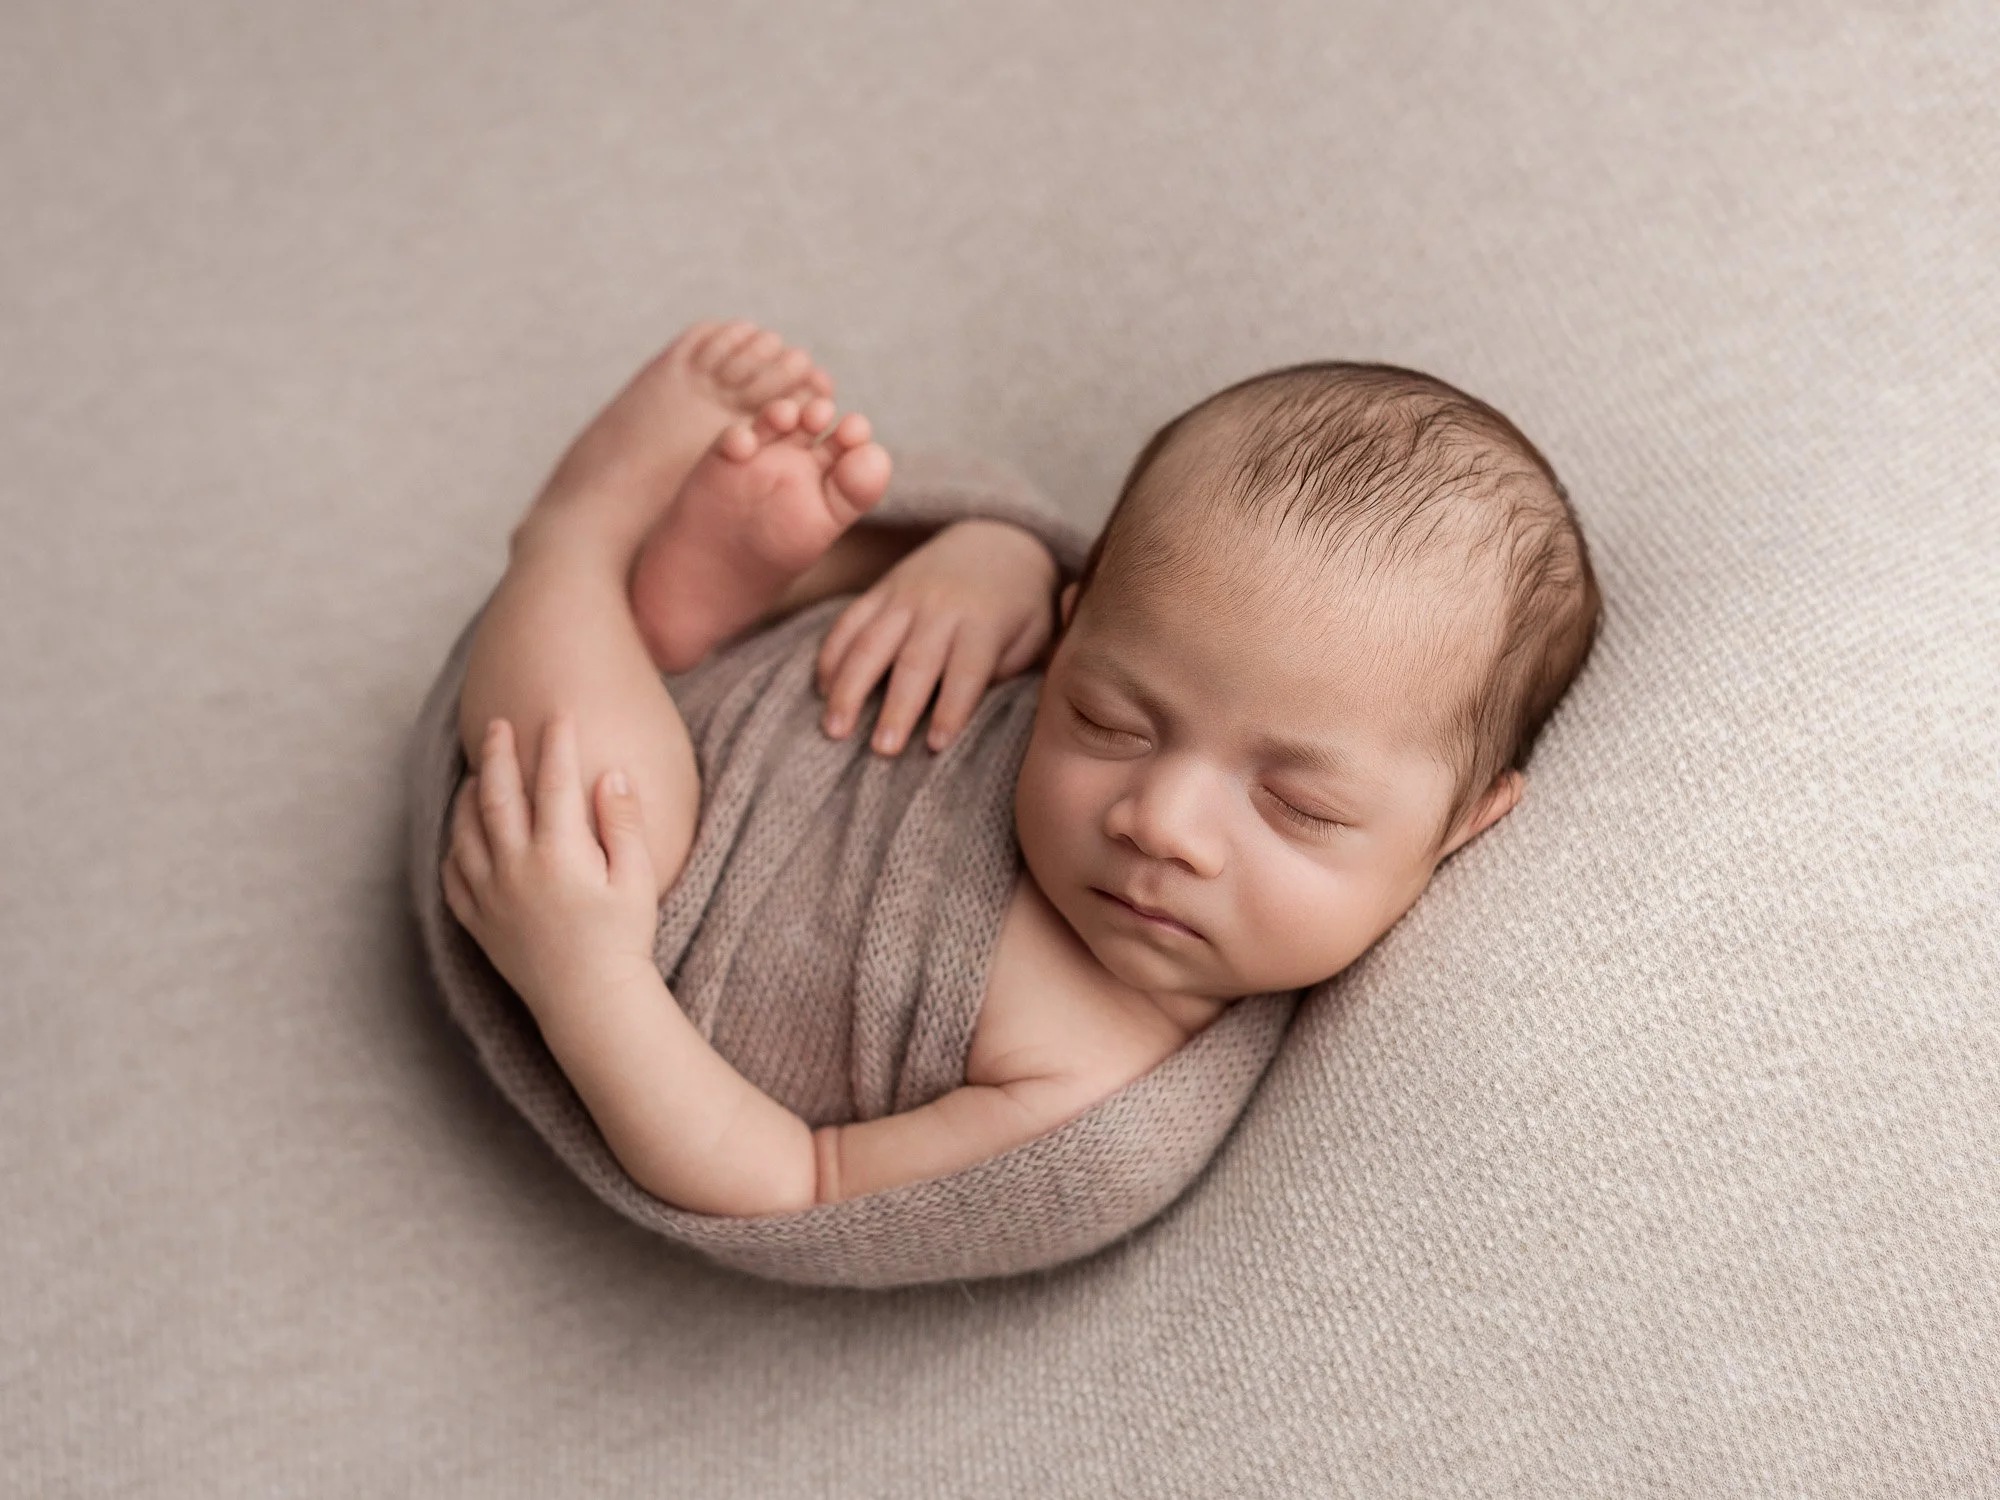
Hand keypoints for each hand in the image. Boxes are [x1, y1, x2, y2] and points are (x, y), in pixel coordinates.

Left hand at [442, 713, 659, 1008]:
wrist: (591, 1003)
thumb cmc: (623, 940)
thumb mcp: (637, 878)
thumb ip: (623, 823)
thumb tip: (611, 774)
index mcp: (559, 853)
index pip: (553, 781)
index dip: (556, 742)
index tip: (559, 713)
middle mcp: (515, 868)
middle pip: (497, 795)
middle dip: (498, 753)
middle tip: (499, 724)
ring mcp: (490, 895)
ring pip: (465, 830)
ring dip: (469, 794)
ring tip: (478, 772)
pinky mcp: (478, 922)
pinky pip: (452, 875)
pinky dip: (453, 845)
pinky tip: (463, 833)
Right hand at [816, 519, 1058, 754]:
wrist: (996, 539)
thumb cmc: (1020, 606)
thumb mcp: (1035, 634)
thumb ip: (1010, 671)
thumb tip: (980, 711)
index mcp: (984, 621)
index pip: (967, 671)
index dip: (952, 709)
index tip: (935, 746)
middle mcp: (941, 606)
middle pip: (914, 661)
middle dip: (897, 707)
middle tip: (882, 750)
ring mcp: (905, 595)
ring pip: (870, 643)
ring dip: (850, 688)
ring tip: (835, 730)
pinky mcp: (880, 590)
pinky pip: (849, 622)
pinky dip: (832, 656)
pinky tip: (822, 691)